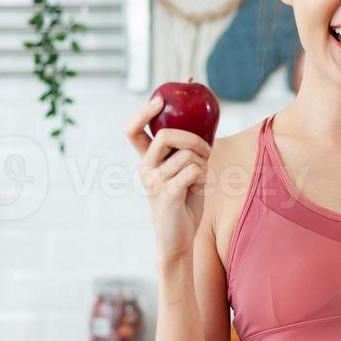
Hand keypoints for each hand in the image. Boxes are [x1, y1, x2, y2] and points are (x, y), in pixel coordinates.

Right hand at [125, 96, 212, 261]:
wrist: (179, 239)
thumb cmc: (184, 204)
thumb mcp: (184, 172)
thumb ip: (186, 152)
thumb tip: (205, 125)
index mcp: (147, 161)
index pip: (133, 130)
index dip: (143, 112)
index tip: (160, 100)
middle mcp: (145, 169)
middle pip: (166, 135)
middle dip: (193, 138)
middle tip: (206, 150)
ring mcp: (154, 182)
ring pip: (187, 156)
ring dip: (203, 163)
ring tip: (200, 178)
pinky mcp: (167, 195)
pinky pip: (192, 171)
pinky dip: (202, 176)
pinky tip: (198, 188)